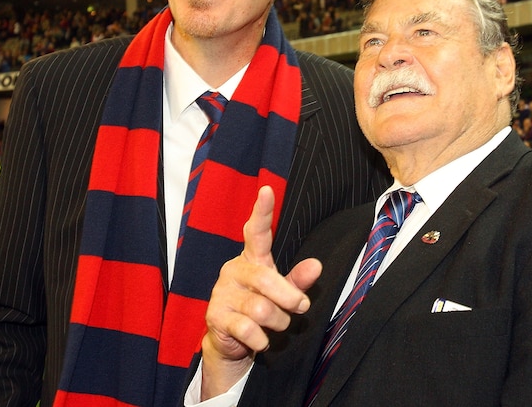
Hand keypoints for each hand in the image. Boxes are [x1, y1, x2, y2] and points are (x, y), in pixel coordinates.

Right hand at [201, 186, 322, 399]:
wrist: (231, 341)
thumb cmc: (260, 309)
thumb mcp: (282, 293)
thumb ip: (298, 280)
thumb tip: (317, 265)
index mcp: (252, 259)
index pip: (256, 231)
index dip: (262, 211)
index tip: (268, 190)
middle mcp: (234, 270)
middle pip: (266, 279)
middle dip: (289, 298)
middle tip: (301, 308)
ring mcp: (222, 292)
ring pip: (261, 309)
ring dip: (278, 322)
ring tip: (276, 325)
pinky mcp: (214, 316)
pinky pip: (248, 329)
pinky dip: (262, 339)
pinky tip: (260, 339)